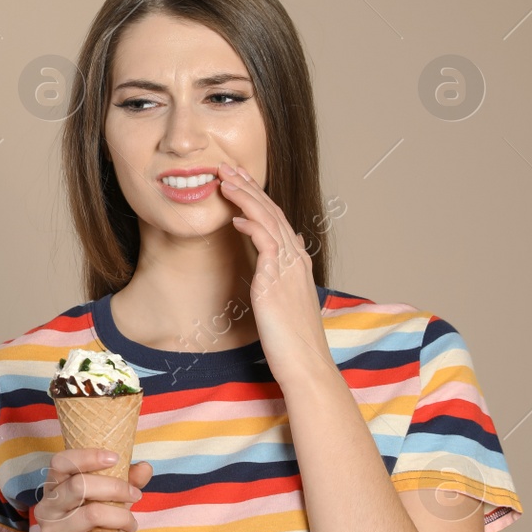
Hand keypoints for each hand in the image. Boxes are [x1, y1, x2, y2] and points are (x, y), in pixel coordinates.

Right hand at [37, 450, 154, 531]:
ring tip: (132, 525)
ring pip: (92, 513)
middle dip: (116, 487)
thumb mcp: (110, 508)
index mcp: (54, 491)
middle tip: (136, 496)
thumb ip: (124, 485)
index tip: (115, 458)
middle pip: (78, 485)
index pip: (61, 462)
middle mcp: (47, 509)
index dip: (87, 456)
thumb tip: (146, 466)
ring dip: (122, 517)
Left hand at [217, 161, 334, 382]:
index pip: (276, 219)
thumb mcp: (291, 297)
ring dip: (246, 197)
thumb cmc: (293, 339)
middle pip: (272, 212)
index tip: (238, 181)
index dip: (257, 197)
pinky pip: (265, 244)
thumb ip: (288, 269)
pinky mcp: (277, 281)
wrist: (305, 365)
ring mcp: (288, 269)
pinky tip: (234, 217)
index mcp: (297, 263)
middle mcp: (296, 260)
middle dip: (249, 187)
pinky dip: (251, 226)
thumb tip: (290, 243)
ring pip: (268, 221)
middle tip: (227, 167)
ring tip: (225, 179)